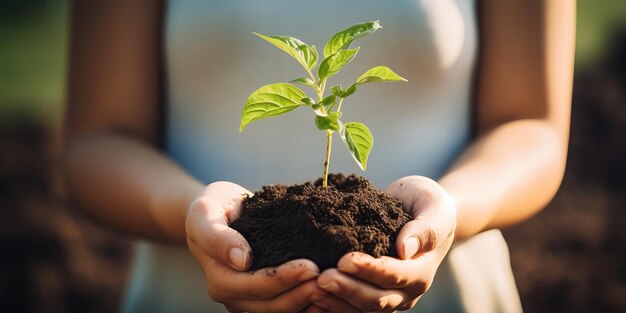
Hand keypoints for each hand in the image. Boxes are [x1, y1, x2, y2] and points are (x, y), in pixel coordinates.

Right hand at [186, 181, 326, 312]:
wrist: (218, 210)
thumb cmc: (211, 208)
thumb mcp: (204, 213)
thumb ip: (217, 237)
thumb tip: (242, 260)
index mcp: (219, 280)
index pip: (256, 286)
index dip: (283, 279)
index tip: (310, 267)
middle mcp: (233, 296)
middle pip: (272, 304)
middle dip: (302, 294)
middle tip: (330, 278)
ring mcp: (249, 299)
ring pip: (282, 310)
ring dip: (308, 300)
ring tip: (333, 286)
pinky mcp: (264, 295)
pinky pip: (287, 304)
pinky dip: (307, 301)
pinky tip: (328, 290)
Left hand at [312, 176, 456, 311]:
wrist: (421, 210)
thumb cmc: (427, 203)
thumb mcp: (433, 206)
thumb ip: (424, 229)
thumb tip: (405, 249)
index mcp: (422, 270)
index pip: (394, 275)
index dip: (369, 270)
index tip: (344, 260)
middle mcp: (407, 291)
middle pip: (376, 299)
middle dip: (347, 290)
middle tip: (321, 278)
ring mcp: (390, 297)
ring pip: (362, 309)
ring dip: (336, 302)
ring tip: (312, 289)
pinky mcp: (372, 296)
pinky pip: (353, 308)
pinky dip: (334, 306)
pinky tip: (312, 298)